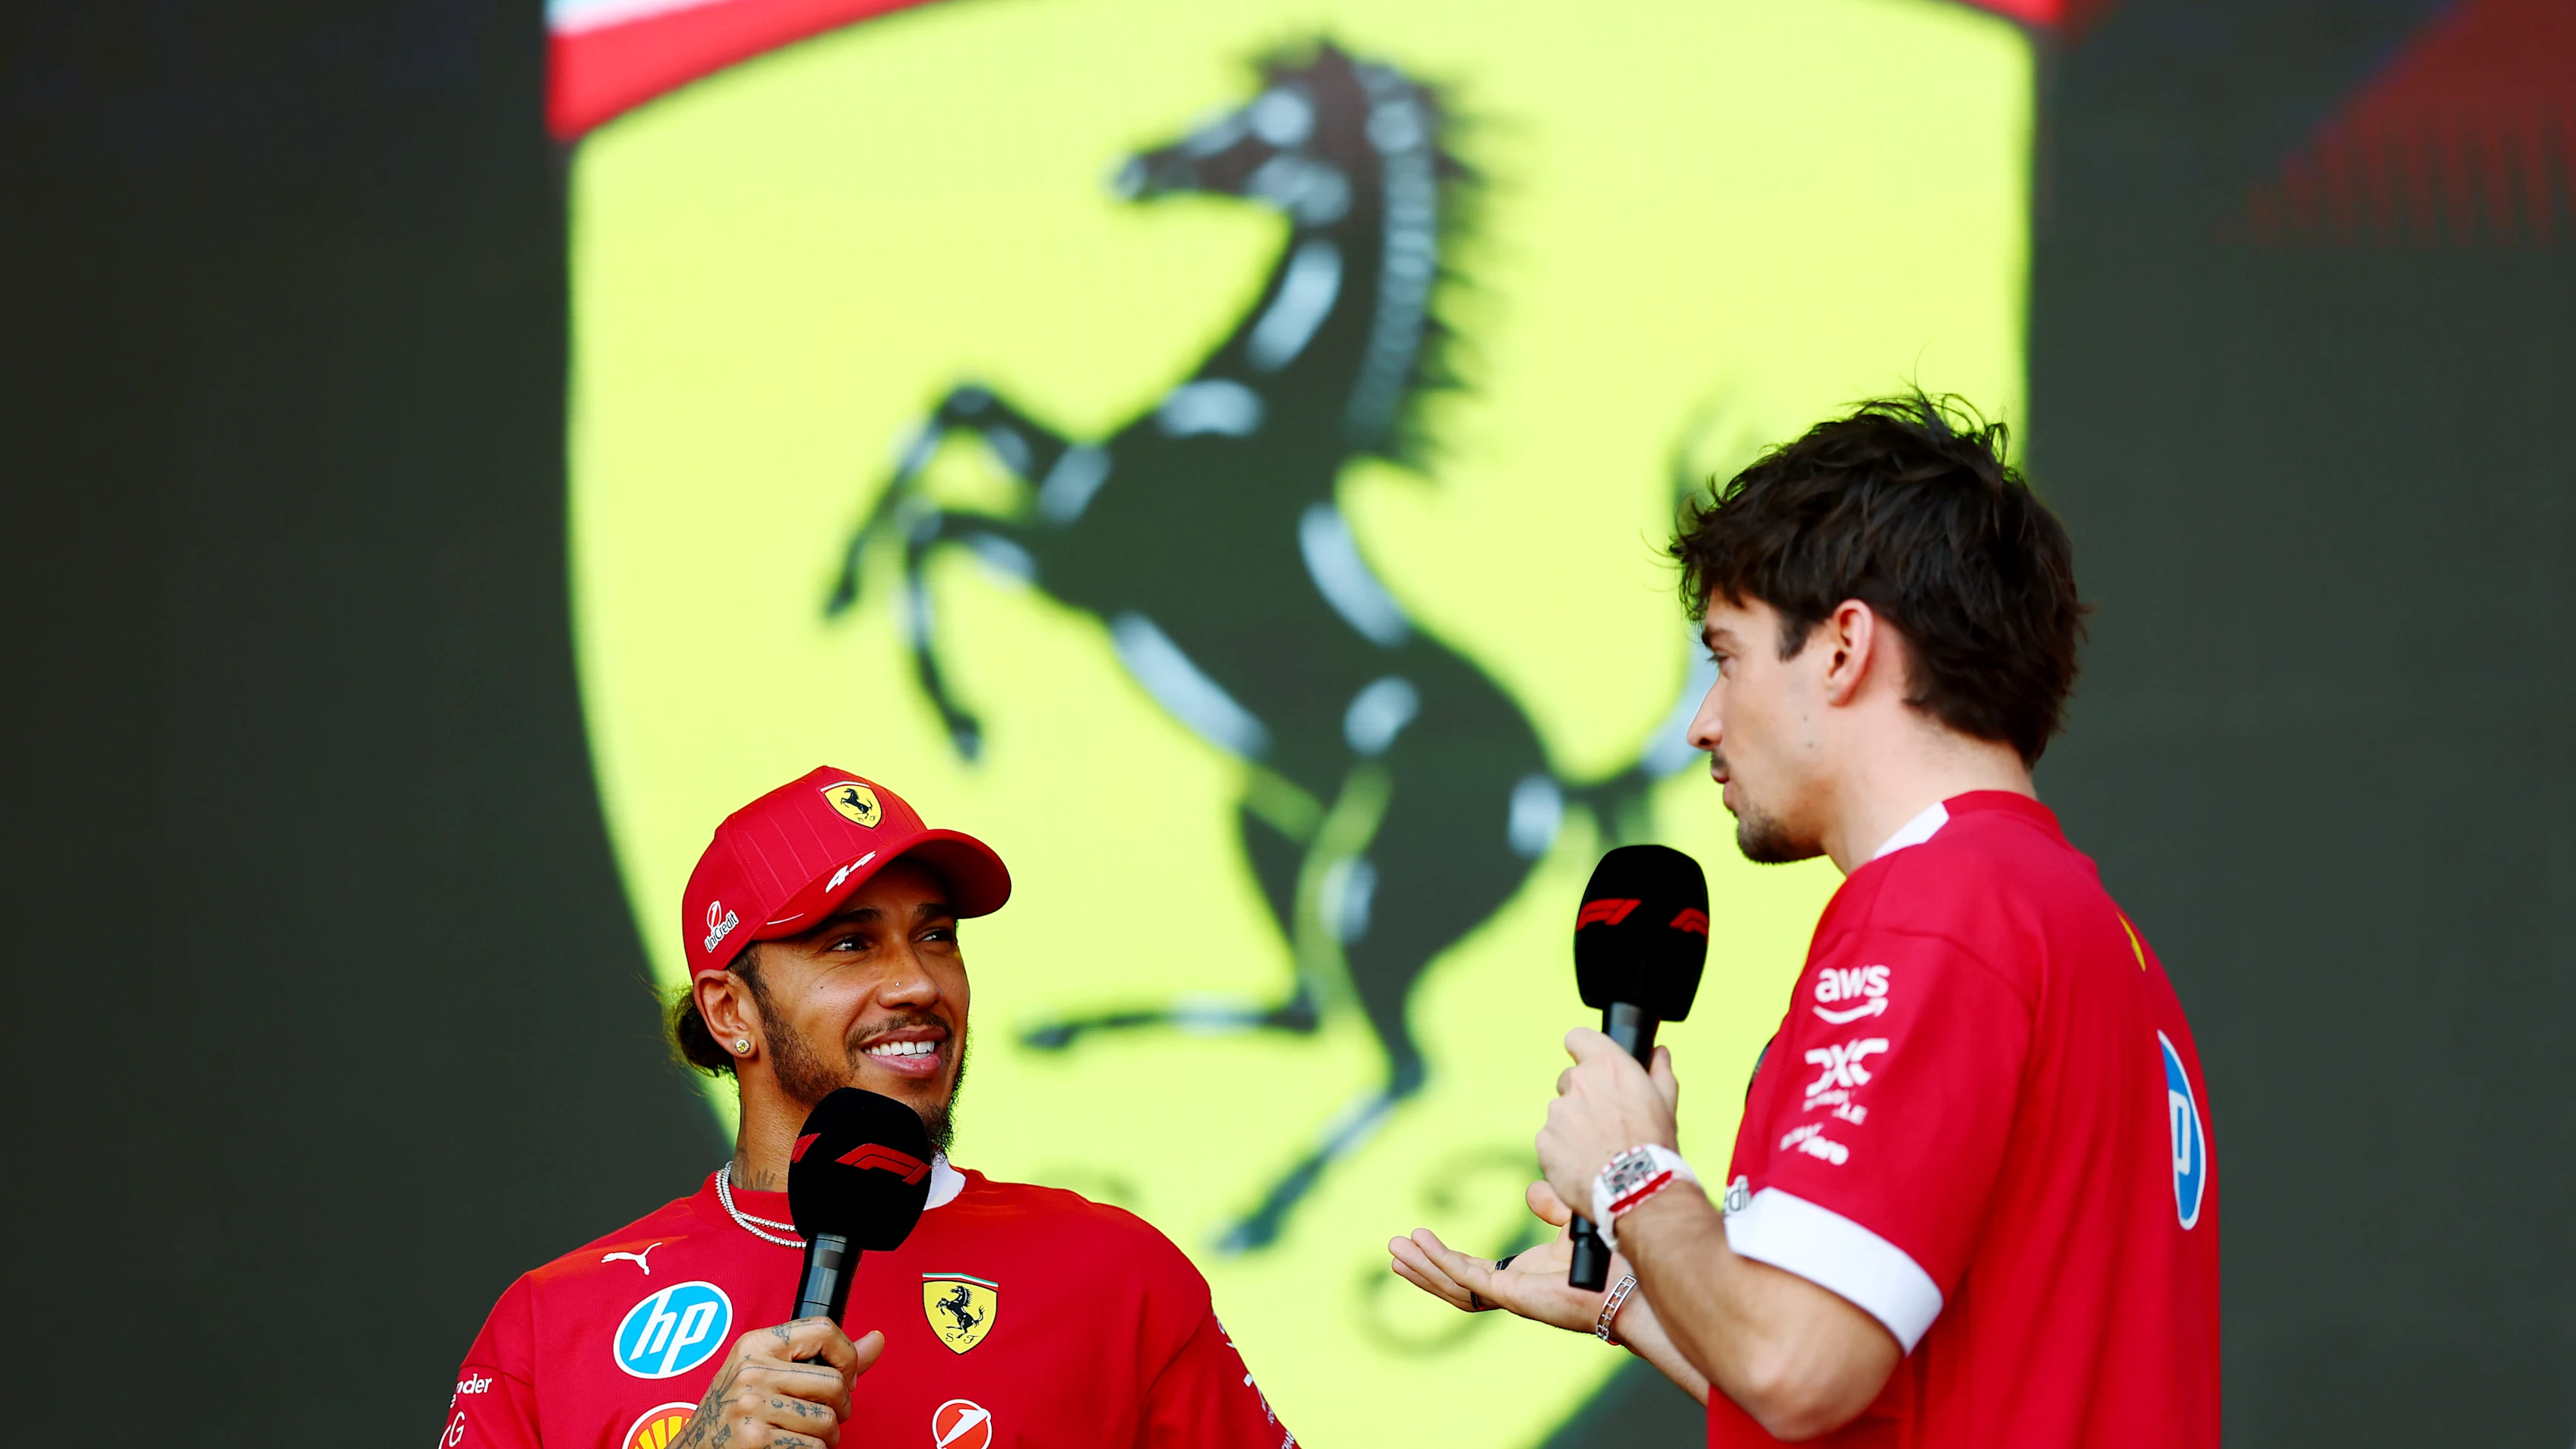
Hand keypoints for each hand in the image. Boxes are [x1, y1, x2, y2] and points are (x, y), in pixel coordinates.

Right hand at [673, 1318, 880, 1448]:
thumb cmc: (733, 1413)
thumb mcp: (766, 1373)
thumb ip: (824, 1358)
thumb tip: (878, 1340)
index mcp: (756, 1345)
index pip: (824, 1329)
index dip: (847, 1357)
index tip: (845, 1377)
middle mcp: (752, 1372)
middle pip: (834, 1383)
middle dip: (839, 1408)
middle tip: (825, 1417)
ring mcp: (752, 1407)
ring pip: (827, 1422)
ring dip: (826, 1437)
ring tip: (804, 1435)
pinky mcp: (755, 1441)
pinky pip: (812, 1448)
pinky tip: (791, 1448)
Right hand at [1389, 1179, 1635, 1335]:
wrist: (1632, 1279)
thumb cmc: (1611, 1259)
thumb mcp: (1571, 1223)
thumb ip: (1550, 1208)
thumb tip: (1530, 1192)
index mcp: (1522, 1277)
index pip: (1471, 1271)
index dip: (1443, 1257)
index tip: (1418, 1237)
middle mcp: (1512, 1290)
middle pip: (1453, 1282)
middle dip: (1422, 1266)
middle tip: (1392, 1250)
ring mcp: (1512, 1295)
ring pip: (1454, 1285)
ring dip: (1423, 1267)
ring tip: (1395, 1252)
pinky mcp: (1515, 1295)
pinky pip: (1468, 1279)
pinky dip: (1441, 1261)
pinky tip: (1421, 1245)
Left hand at [1536, 1033, 1680, 1222]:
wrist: (1636, 1189)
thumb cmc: (1654, 1144)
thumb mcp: (1666, 1102)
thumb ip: (1658, 1071)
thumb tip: (1659, 1052)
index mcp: (1607, 1065)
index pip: (1577, 1037)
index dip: (1582, 1050)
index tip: (1589, 1063)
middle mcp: (1578, 1083)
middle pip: (1569, 1080)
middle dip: (1581, 1096)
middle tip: (1604, 1122)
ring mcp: (1557, 1112)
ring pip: (1560, 1113)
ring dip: (1572, 1126)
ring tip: (1598, 1150)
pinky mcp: (1544, 1141)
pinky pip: (1550, 1140)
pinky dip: (1562, 1151)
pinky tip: (1584, 1164)